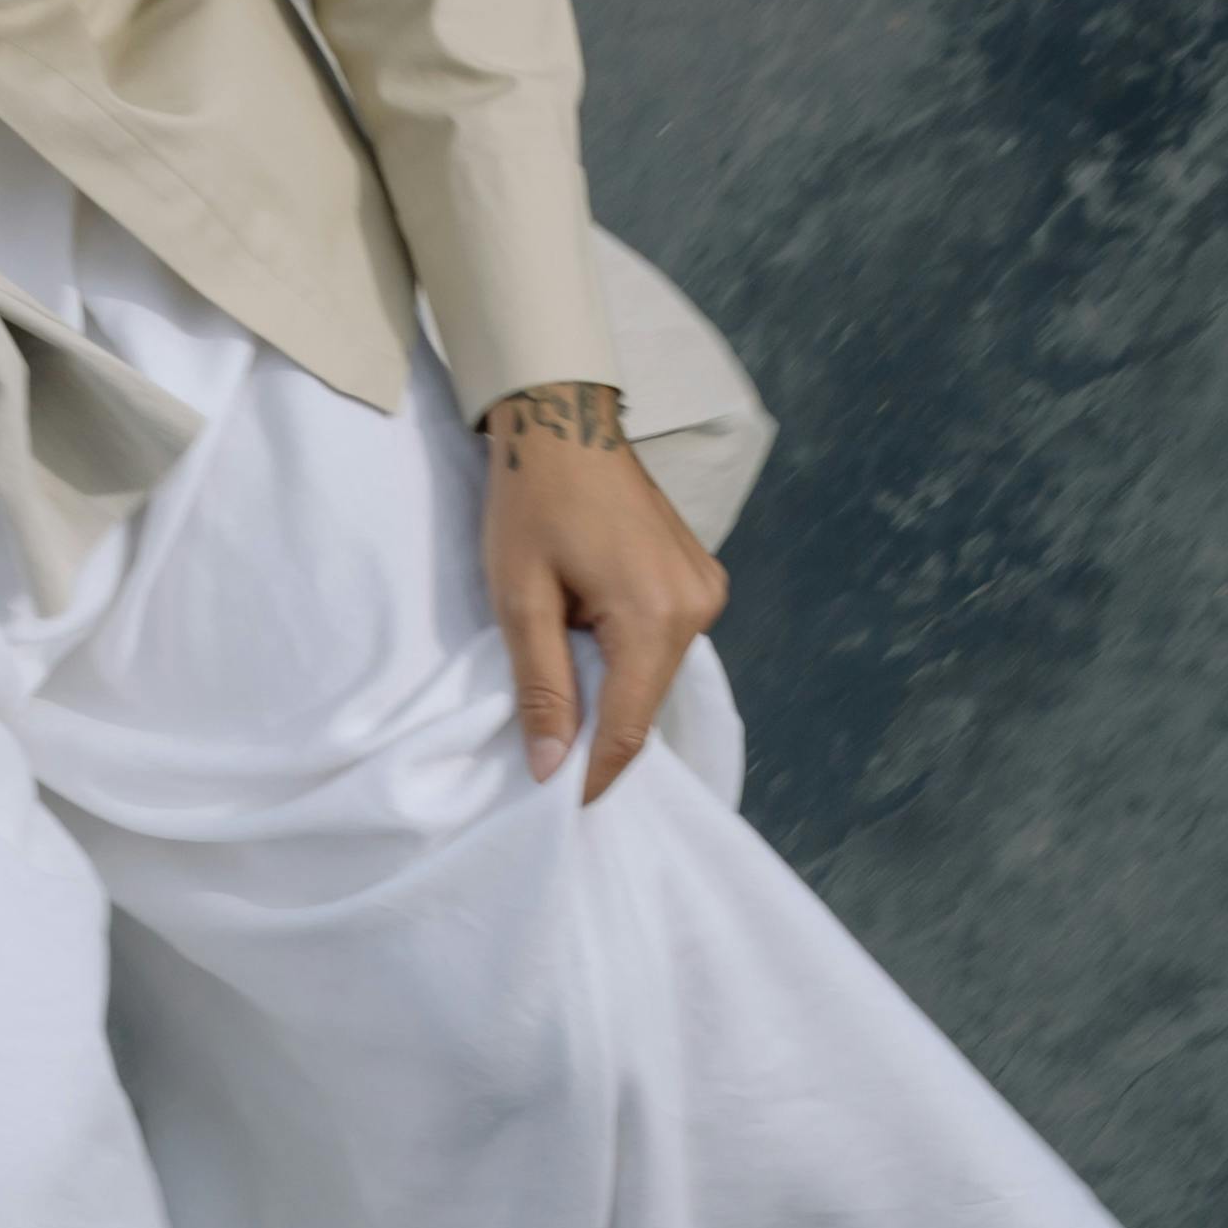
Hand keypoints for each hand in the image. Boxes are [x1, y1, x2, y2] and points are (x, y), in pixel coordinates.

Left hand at [481, 382, 726, 799]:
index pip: (629, 726)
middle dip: (601, 735)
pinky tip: (588, 651)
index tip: (560, 807)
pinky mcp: (700, 578)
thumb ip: (541, 686)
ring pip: (654, 675)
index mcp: (657, 615)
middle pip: (647, 703)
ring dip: (613, 693)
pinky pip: (663, 642)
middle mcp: (698, 607)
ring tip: (564, 699)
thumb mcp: (520, 598)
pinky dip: (627, 659)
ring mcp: (706, 589)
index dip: (594, 774)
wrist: (563, 419)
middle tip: (550, 759)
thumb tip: (551, 766)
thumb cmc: (532, 501)